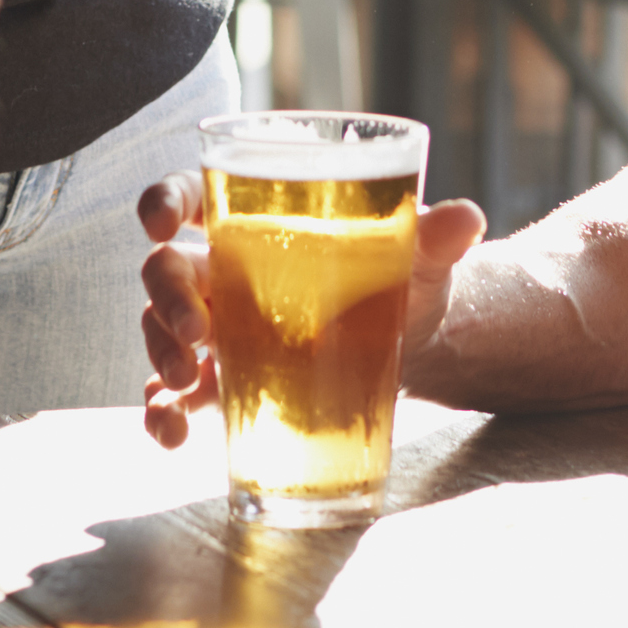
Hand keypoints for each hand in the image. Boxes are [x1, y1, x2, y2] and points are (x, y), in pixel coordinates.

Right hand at [134, 170, 484, 446]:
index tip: (159, 223)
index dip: (164, 201)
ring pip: (161, 330)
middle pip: (167, 270)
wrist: (413, 342)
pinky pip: (177, 394)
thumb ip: (435, 236)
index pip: (193, 194)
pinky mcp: (227, 380)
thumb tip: (468, 219)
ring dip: (160, 355)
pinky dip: (164, 413)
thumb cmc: (400, 277)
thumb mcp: (419, 255)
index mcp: (256, 221)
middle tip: (196, 331)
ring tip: (185, 385)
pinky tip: (172, 433)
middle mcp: (225, 269)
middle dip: (167, 297)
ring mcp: (219, 328)